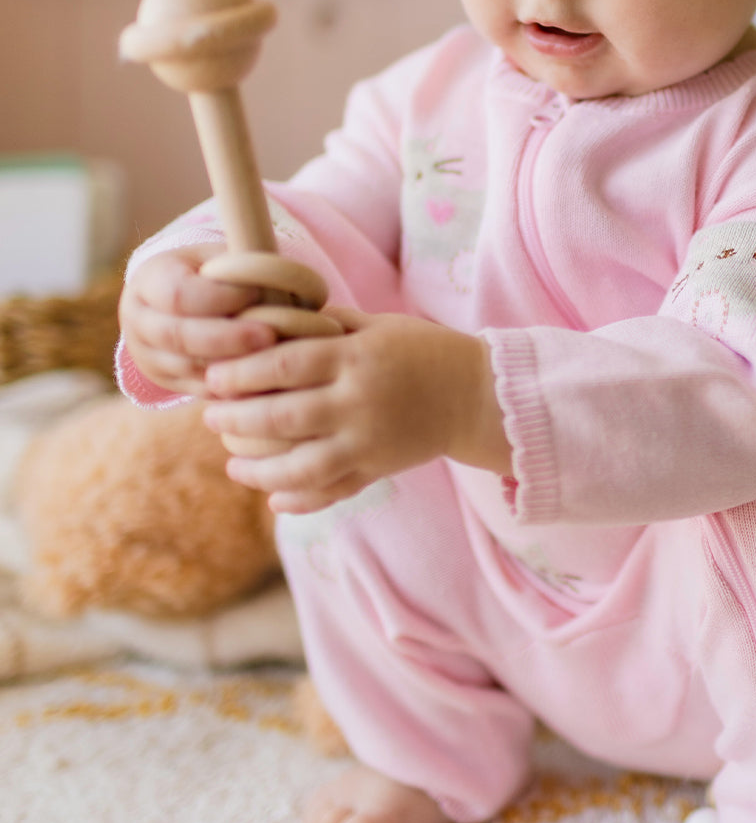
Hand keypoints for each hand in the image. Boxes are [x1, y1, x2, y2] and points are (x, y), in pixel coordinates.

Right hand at [119, 245, 276, 394]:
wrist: (183, 298)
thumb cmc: (214, 272)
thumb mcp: (220, 258)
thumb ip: (239, 267)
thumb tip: (275, 279)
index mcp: (149, 279)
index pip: (177, 294)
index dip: (220, 297)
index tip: (256, 292)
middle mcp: (138, 319)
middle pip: (177, 336)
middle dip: (227, 338)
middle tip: (269, 335)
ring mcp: (147, 355)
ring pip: (187, 368)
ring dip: (231, 364)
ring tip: (270, 356)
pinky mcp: (166, 381)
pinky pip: (199, 389)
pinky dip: (231, 385)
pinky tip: (261, 376)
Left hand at [201, 308, 510, 513]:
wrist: (479, 395)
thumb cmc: (425, 350)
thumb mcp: (379, 326)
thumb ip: (326, 326)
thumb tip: (268, 322)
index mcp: (356, 358)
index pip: (283, 365)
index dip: (239, 372)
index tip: (212, 378)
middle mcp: (359, 402)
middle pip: (281, 418)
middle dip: (235, 420)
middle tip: (210, 417)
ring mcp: (369, 442)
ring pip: (300, 467)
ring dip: (257, 470)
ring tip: (232, 464)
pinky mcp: (379, 469)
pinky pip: (332, 491)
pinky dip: (299, 500)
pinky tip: (273, 497)